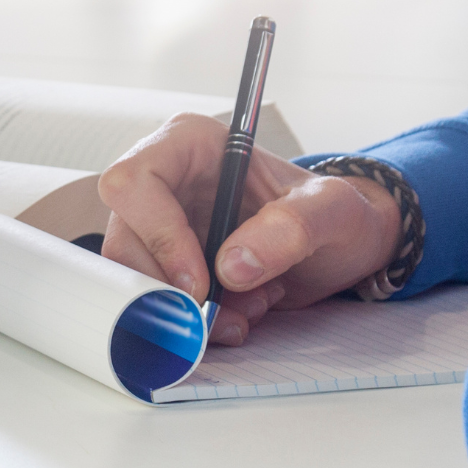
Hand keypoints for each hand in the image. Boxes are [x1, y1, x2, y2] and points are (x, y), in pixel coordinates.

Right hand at [98, 113, 401, 346]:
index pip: (134, 182)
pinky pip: (156, 301)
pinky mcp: (167, 265)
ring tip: (247, 312)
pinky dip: (195, 321)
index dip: (158, 234)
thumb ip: (292, 228)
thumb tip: (232, 265)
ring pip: (134, 278)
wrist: (342, 247)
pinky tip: (241, 314)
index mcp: (189, 145)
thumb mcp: (333, 210)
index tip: (200, 282)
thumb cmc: (336, 213)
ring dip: (186, 311)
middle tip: (220, 316)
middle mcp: (164, 183)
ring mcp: (161, 226)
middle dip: (170, 288)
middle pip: (125, 240)